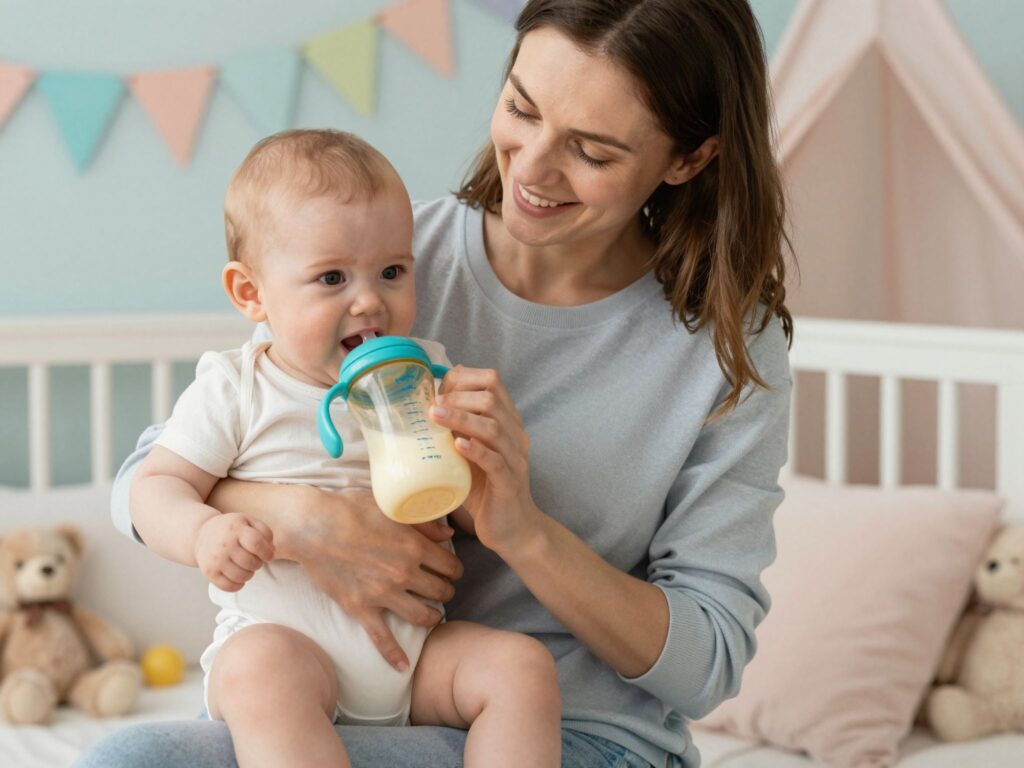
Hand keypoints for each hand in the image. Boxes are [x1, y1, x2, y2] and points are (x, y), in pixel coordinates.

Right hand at [194, 513, 273, 591]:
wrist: (202, 533)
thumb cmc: (233, 529)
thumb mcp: (249, 521)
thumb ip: (264, 532)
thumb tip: (271, 551)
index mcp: (236, 529)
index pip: (256, 544)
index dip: (267, 553)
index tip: (268, 555)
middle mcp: (224, 544)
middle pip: (251, 563)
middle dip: (258, 564)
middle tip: (255, 560)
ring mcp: (215, 559)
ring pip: (242, 577)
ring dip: (249, 574)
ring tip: (246, 566)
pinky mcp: (209, 572)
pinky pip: (229, 586)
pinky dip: (238, 585)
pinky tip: (238, 576)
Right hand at [280, 488, 462, 671]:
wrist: (311, 526)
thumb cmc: (350, 509)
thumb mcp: (392, 508)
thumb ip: (424, 523)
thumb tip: (448, 535)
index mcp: (414, 546)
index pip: (450, 565)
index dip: (454, 568)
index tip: (451, 570)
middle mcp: (403, 573)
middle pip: (440, 591)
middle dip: (446, 591)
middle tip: (442, 589)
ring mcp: (382, 593)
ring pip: (421, 616)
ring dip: (433, 616)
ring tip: (433, 614)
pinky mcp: (360, 608)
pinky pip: (381, 638)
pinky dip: (394, 655)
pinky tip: (403, 666)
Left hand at [430, 366, 542, 553]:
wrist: (514, 529)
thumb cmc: (487, 489)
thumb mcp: (472, 452)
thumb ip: (460, 429)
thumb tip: (433, 402)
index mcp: (508, 423)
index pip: (493, 383)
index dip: (465, 379)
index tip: (439, 389)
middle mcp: (515, 435)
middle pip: (492, 399)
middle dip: (459, 396)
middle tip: (432, 403)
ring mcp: (515, 459)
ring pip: (492, 427)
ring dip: (461, 418)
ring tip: (435, 416)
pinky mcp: (509, 483)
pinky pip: (496, 462)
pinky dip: (476, 450)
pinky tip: (457, 445)